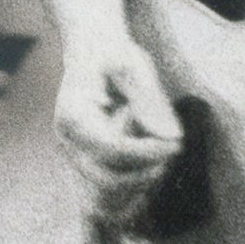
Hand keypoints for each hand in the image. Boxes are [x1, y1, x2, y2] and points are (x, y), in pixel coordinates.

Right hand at [50, 33, 183, 222]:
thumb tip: (171, 137)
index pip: (110, 149)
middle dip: (145, 173)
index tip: (176, 144)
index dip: (147, 153)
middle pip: (108, 178)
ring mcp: (74, 155)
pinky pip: (110, 191)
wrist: (92, 53)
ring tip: (163, 152)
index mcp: (72, 114)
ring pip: (109, 191)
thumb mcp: (133, 65)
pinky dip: (135, 183)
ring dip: (142, 180)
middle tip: (173, 149)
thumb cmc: (113, 53)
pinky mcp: (86, 163)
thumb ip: (149, 100)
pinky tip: (153, 160)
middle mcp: (68, 140)